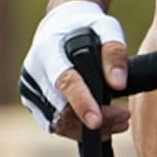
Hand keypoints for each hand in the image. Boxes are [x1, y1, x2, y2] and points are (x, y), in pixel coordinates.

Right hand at [18, 0, 130, 139]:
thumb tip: (118, 84)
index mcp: (48, 51)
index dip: (81, 102)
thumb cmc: (87, 26)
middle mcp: (33, 74)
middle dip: (97, 120)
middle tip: (125, 116)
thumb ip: (114, 53)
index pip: (64, 81)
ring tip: (121, 121)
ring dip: (93, 130)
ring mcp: (31, 92)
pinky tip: (106, 125)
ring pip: (60, 124)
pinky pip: (58, 125)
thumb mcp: (106, 29)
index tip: (96, 121)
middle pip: (62, 110)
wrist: (62, 26)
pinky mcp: (35, 105)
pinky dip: (82, 129)